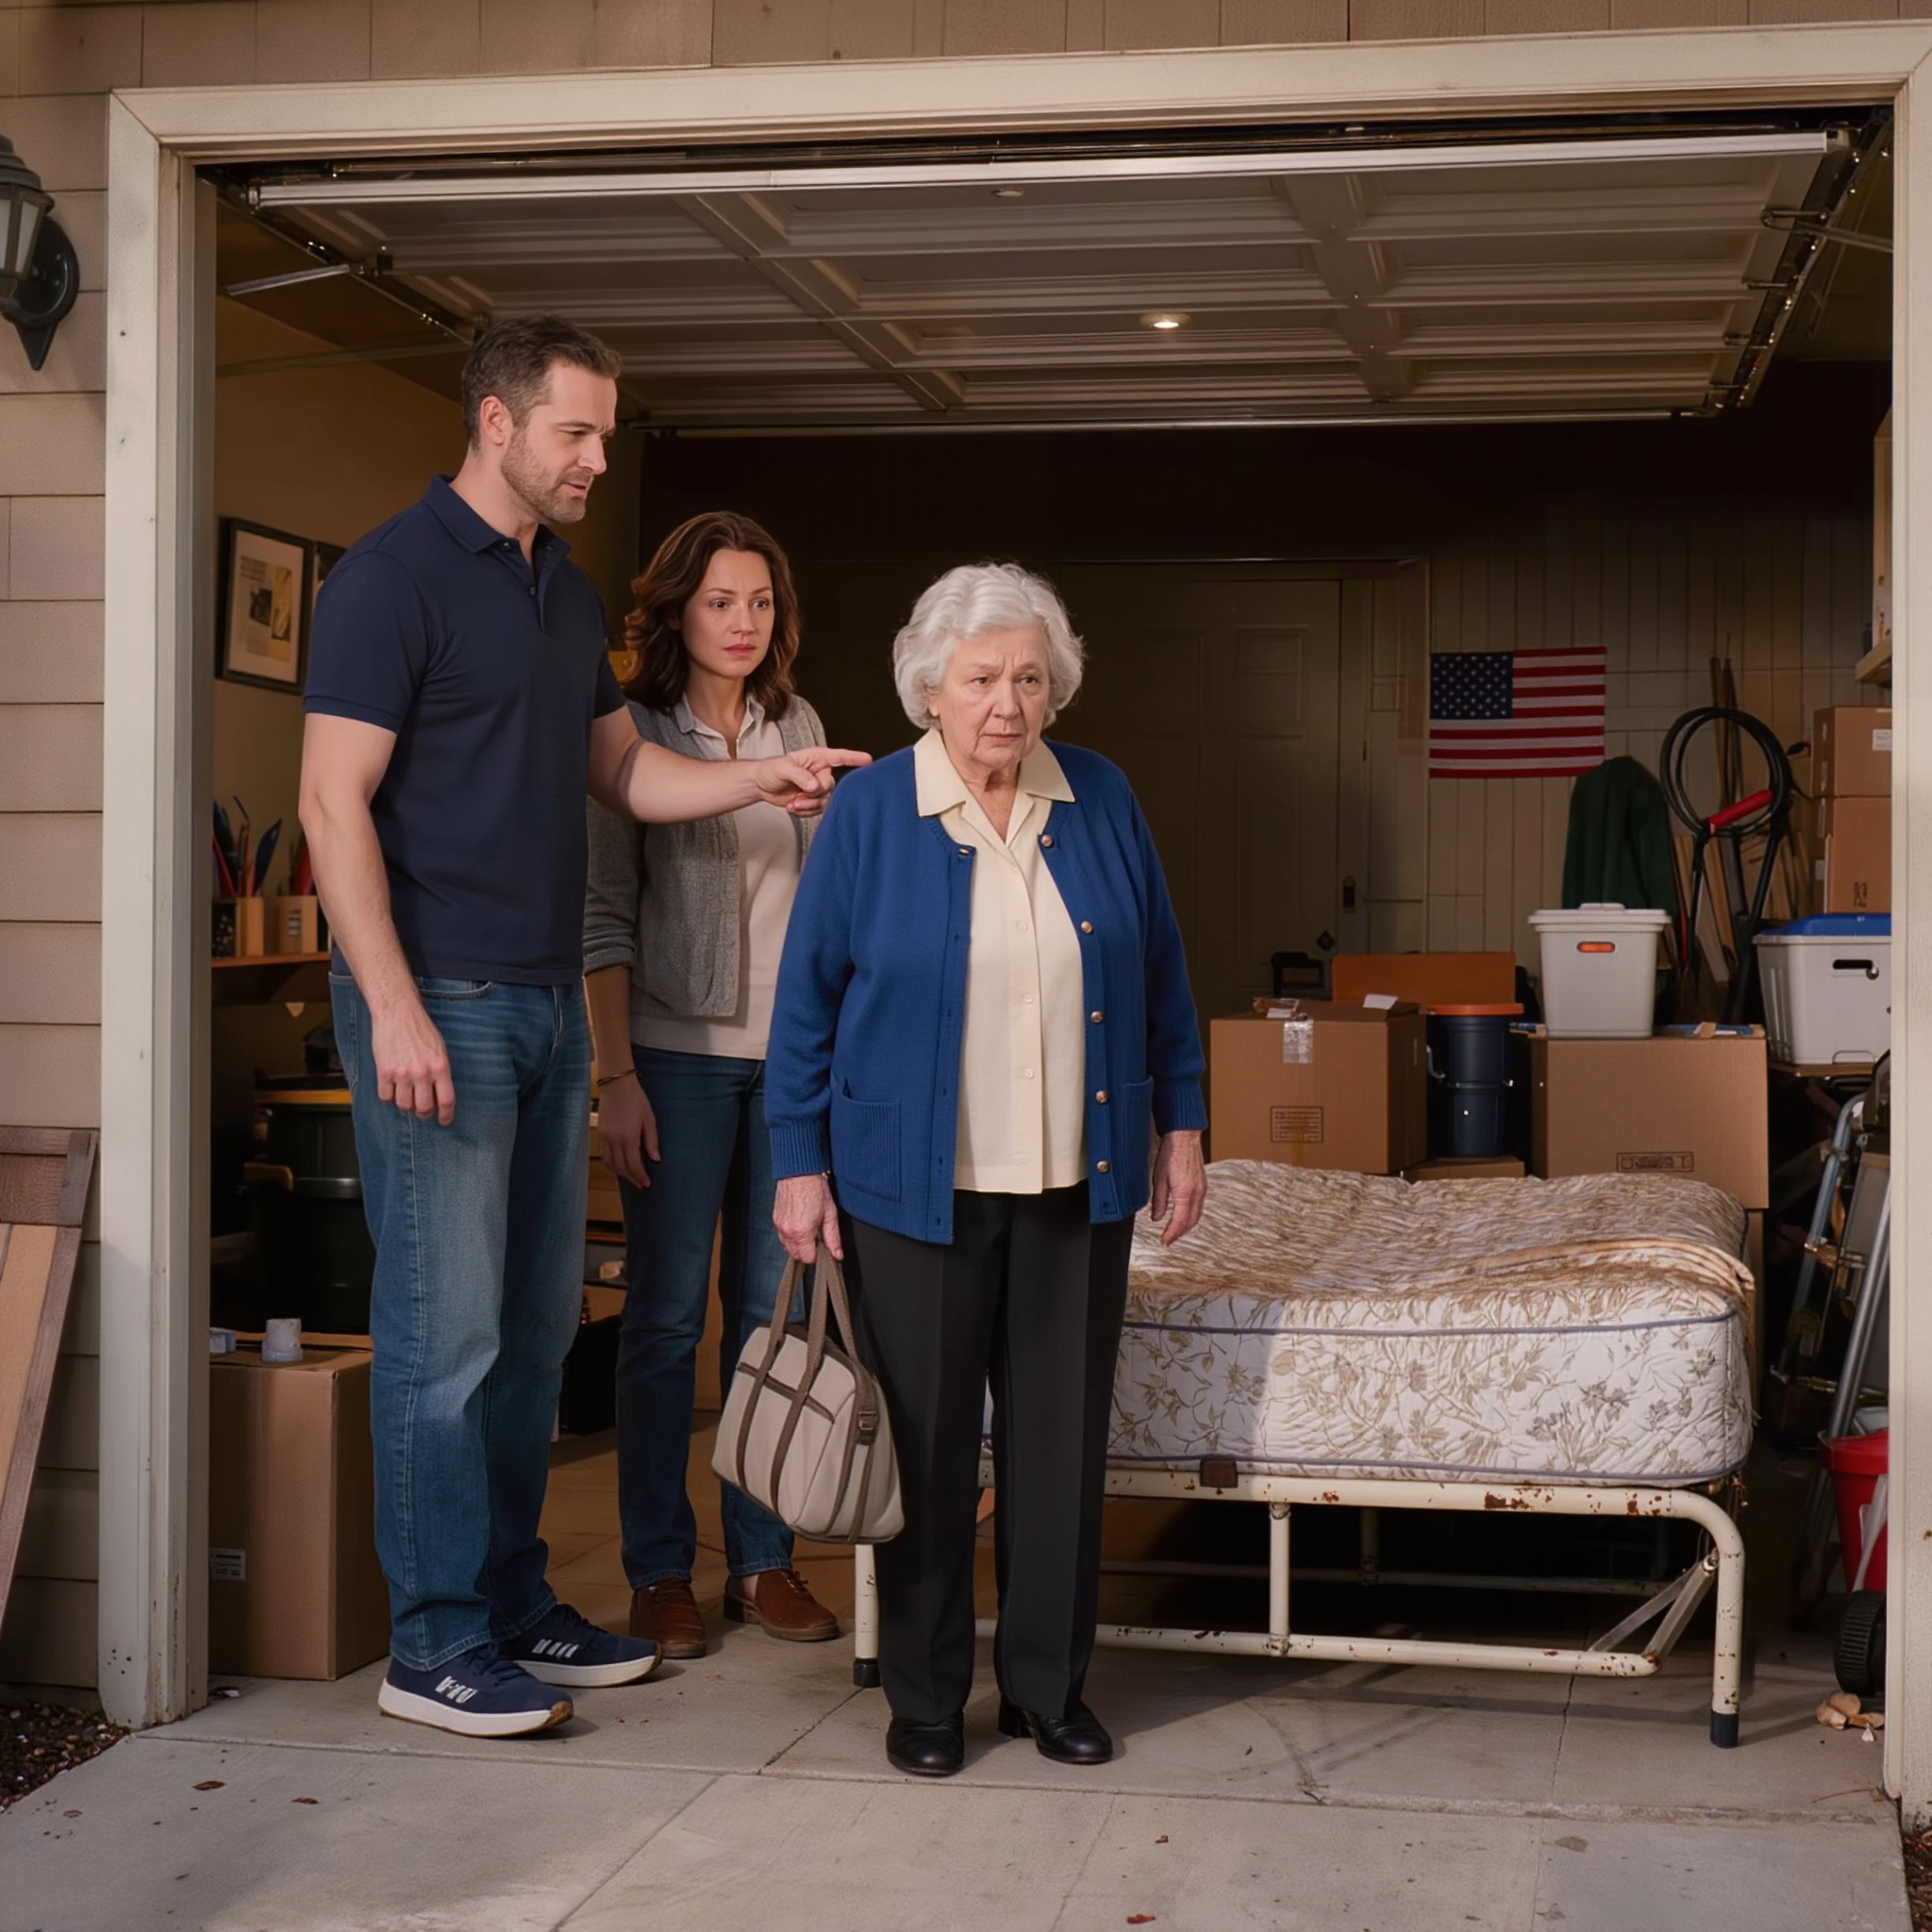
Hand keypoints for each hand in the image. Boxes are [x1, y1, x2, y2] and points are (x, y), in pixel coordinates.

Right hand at [371, 997, 454, 1124]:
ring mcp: (402, 1073)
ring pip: (404, 1105)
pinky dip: (389, 1097)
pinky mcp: (385, 1071)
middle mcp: (422, 1072)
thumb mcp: (440, 1049)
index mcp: (440, 1067)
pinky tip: (392, 1088)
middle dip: (424, 1114)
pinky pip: (386, 1097)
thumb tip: (440, 1093)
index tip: (444, 1121)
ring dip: (405, 1104)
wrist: (398, 1013)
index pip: (446, 1100)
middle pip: (424, 1108)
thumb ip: (440, 1071)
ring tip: (406, 1096)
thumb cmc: (420, 1028)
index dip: (446, 1115)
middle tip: (422, 1112)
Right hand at [596, 1071, 659, 1188]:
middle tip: (640, 1184)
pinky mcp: (600, 1133)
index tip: (646, 1183)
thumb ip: (652, 1140)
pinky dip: (610, 1164)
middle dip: (631, 1178)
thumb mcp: (649, 1118)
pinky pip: (603, 1155)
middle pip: (621, 1168)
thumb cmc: (636, 1099)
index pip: (634, 1165)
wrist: (617, 1085)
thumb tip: (656, 1159)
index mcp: (628, 1137)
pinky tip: (618, 1165)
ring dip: (620, 1173)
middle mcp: (614, 1140)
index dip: (640, 1176)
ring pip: (610, 1163)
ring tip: (630, 1177)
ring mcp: (605, 1137)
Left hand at [754, 746, 871, 817]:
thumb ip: (799, 775)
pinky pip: (817, 810)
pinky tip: (793, 808)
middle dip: (814, 796)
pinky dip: (805, 812)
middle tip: (798, 798)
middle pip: (830, 786)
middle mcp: (821, 772)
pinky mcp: (813, 801)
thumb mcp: (782, 768)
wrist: (760, 785)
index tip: (869, 760)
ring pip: (825, 801)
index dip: (854, 758)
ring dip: (809, 806)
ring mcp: (818, 787)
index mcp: (817, 758)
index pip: (839, 757)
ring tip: (793, 805)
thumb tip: (814, 786)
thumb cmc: (770, 770)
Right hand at [774, 1173, 842, 1262]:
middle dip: (807, 1251)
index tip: (822, 1248)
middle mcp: (788, 1231)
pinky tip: (800, 1225)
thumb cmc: (814, 1188)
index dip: (817, 1255)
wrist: (798, 1172)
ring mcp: (779, 1225)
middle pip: (796, 1255)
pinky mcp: (775, 1219)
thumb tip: (837, 1253)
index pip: (808, 1258)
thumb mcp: (830, 1213)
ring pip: (787, 1247)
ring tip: (808, 1231)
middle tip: (817, 1239)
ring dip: (798, 1245)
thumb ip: (833, 1237)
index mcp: (802, 1232)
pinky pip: (782, 1236)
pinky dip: (790, 1236)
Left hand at [1149, 1129, 1205, 1246]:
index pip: (1180, 1221)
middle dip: (1180, 1233)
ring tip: (1175, 1231)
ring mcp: (1202, 1189)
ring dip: (1187, 1226)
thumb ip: (1159, 1201)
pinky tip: (1184, 1215)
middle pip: (1191, 1222)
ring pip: (1197, 1215)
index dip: (1172, 1234)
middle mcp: (1197, 1193)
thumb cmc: (1171, 1153)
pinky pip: (1199, 1206)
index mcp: (1185, 1193)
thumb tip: (1156, 1217)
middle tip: (1168, 1239)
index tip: (1164, 1240)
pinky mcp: (1203, 1184)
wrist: (1184, 1137)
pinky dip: (1192, 1215)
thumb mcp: (1159, 1179)